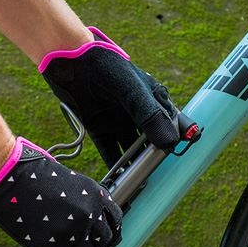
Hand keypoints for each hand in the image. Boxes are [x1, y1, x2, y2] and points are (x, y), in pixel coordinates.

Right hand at [0, 137, 121, 246]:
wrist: (10, 178)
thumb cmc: (35, 174)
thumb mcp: (72, 181)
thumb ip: (87, 200)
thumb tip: (94, 221)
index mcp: (97, 197)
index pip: (115, 222)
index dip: (109, 232)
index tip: (103, 239)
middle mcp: (89, 216)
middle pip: (103, 243)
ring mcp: (72, 232)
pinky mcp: (52, 246)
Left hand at [42, 26, 192, 167]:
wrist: (69, 61)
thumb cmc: (105, 66)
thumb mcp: (131, 90)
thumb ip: (149, 115)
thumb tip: (169, 143)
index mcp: (154, 99)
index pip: (173, 125)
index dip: (177, 142)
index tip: (177, 161)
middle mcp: (138, 113)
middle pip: (152, 142)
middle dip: (154, 160)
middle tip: (156, 179)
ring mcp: (118, 121)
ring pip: (131, 150)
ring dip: (134, 166)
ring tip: (138, 185)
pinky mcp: (99, 128)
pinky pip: (109, 151)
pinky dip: (113, 166)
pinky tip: (116, 181)